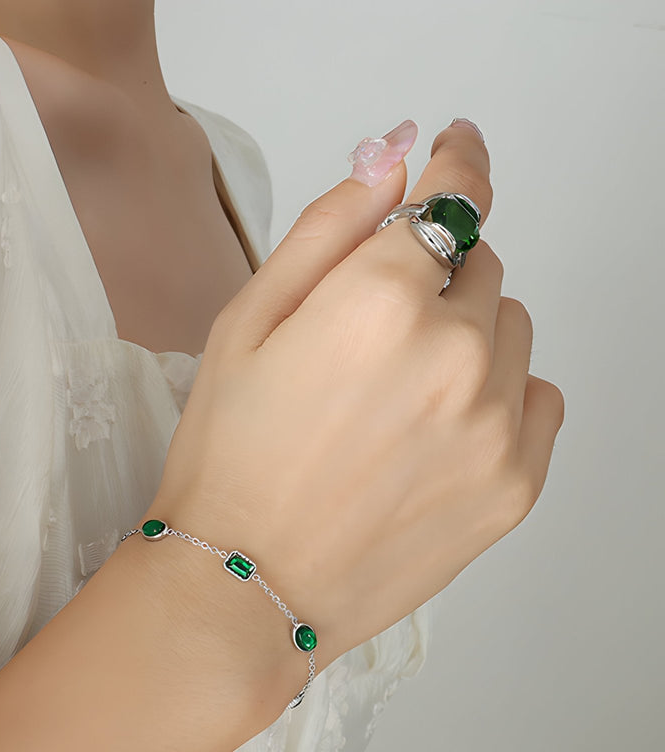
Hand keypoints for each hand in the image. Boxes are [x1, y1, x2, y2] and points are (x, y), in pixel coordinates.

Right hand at [149, 119, 564, 709]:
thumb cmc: (229, 459)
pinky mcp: (515, 485)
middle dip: (434, 278)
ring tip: (397, 398)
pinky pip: (538, 399)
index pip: (451, 198)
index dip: (455, 164)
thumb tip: (391, 164)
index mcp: (380, 301)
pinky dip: (499, 395)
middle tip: (372, 337)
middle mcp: (455, 353)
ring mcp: (494, 424)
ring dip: (467, 338)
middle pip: (479, 266)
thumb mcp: (244, 326)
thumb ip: (325, 230)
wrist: (245, 586)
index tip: (457, 150)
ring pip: (511, 331)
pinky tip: (438, 431)